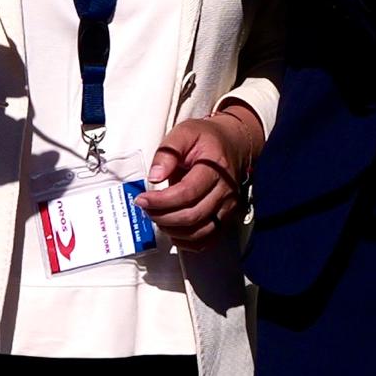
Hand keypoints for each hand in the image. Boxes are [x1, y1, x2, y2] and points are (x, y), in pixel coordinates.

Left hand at [145, 100, 258, 248]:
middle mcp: (226, 191)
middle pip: (193, 215)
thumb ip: (167, 152)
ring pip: (200, 232)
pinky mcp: (226, 218)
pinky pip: (208, 240)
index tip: (142, 199)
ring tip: (157, 217)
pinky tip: (173, 231)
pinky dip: (188, 242)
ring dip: (173, 230)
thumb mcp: (184, 133)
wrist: (233, 144)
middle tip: (145, 208)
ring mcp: (228, 207)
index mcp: (216, 168)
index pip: (187, 192)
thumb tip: (155, 177)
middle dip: (163, 217)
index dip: (161, 201)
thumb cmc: (206, 138)